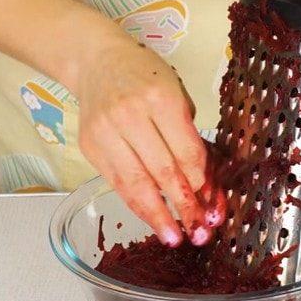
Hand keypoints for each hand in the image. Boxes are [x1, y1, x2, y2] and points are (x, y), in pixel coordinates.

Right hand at [75, 37, 223, 246]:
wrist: (99, 62)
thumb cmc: (146, 78)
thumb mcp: (177, 95)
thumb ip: (189, 137)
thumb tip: (203, 186)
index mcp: (161, 99)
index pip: (186, 153)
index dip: (200, 184)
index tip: (210, 204)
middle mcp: (130, 115)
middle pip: (162, 172)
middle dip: (183, 206)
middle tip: (197, 232)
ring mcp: (105, 132)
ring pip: (135, 184)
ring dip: (157, 216)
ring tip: (173, 237)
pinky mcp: (90, 146)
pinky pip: (117, 183)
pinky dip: (136, 204)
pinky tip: (150, 218)